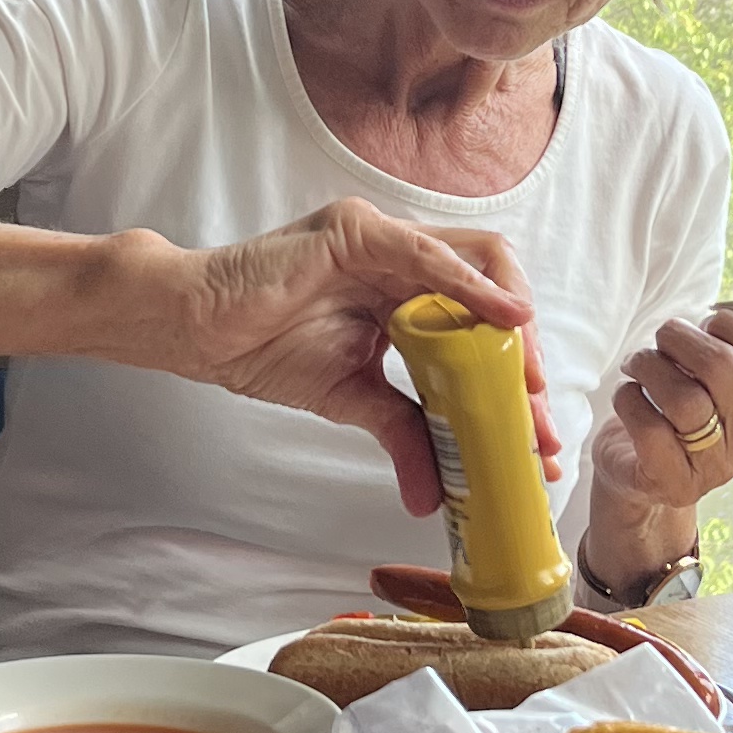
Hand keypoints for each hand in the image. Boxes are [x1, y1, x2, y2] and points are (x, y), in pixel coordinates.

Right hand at [148, 199, 556, 516]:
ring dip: (511, 324)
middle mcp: (404, 262)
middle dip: (524, 359)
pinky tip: (502, 319)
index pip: (483, 324)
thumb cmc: (260, 346)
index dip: (516, 376)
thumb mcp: (352, 399)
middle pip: (494, 295)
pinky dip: (470, 286)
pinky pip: (426, 255)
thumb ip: (402, 435)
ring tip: (526, 380)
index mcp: (407, 294)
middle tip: (537, 420)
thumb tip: (431, 499)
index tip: (534, 435)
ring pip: (477, 265)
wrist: (195, 327)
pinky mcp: (356, 233)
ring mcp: (383, 241)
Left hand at [581, 304, 732, 599]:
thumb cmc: (681, 405)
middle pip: (723, 369)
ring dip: (649, 366)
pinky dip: (629, 400)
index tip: (708, 324)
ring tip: (637, 363)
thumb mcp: (722, 370)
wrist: (640, 469)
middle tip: (662, 338)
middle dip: (681, 338)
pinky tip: (627, 394)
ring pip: (684, 401)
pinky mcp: (672, 483)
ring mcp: (713, 466)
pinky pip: (650, 431)